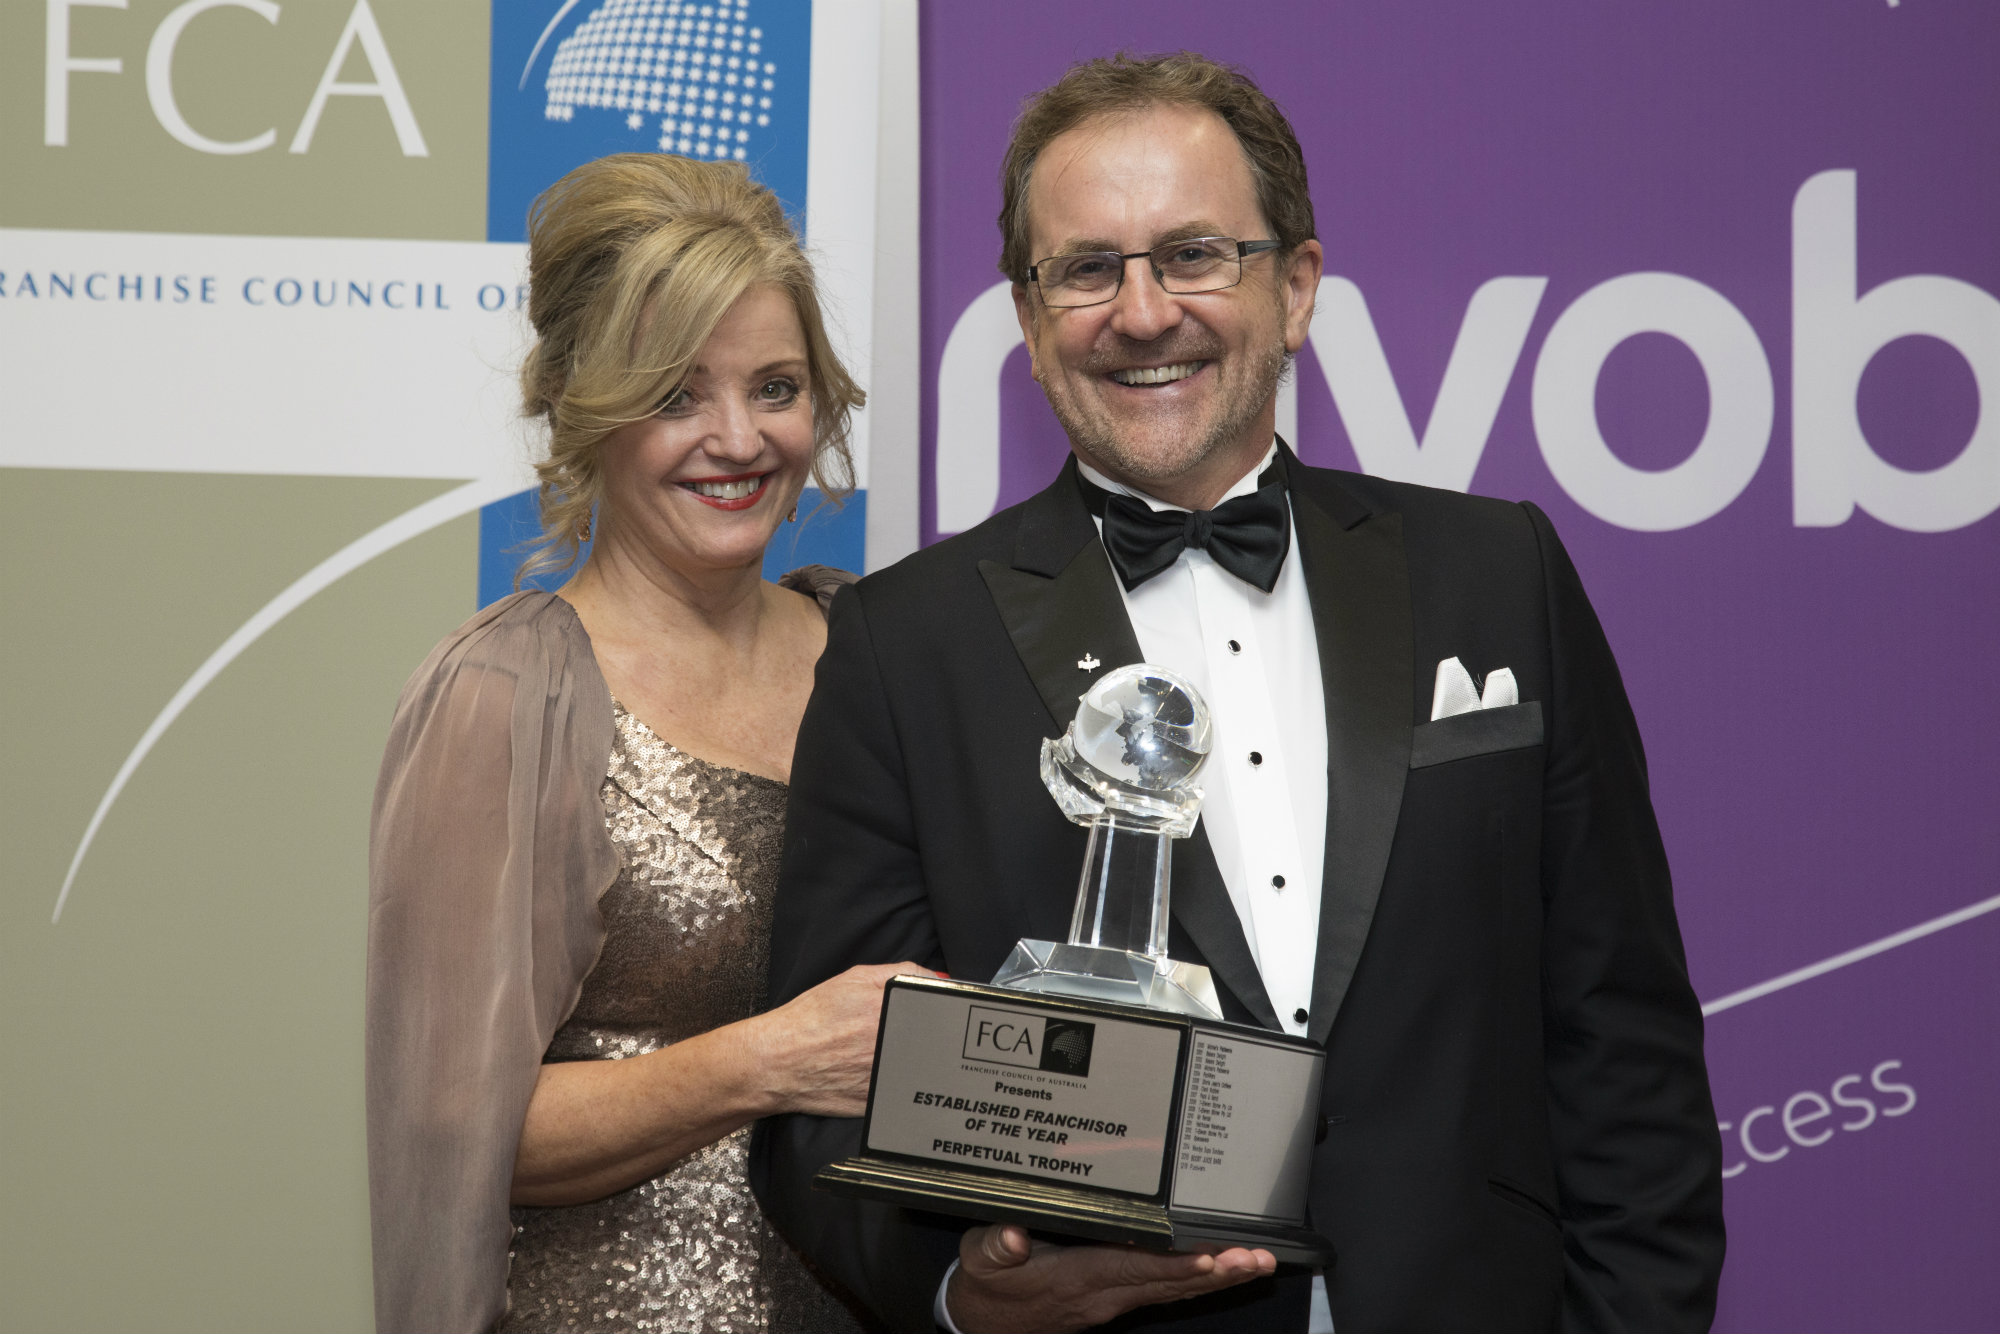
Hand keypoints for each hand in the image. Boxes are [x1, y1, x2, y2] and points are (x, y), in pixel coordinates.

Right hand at [756, 962, 932, 1116]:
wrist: (777, 1061)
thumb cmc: (809, 1020)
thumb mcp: (853, 979)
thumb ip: (899, 973)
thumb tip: (938, 979)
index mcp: (889, 1011)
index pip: (937, 1007)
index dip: (939, 1009)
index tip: (936, 1011)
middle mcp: (892, 1044)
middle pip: (933, 1038)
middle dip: (925, 1034)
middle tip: (894, 1032)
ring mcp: (888, 1076)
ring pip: (922, 1064)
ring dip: (913, 1057)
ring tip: (874, 1051)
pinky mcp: (880, 1102)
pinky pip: (903, 1089)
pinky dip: (898, 1080)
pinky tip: (871, 1071)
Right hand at [945, 1224, 1276, 1332]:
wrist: (984, 1324)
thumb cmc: (986, 1284)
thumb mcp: (978, 1261)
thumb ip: (994, 1247)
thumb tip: (1012, 1236)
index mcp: (1075, 1279)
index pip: (1132, 1270)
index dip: (1172, 1265)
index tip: (1209, 1258)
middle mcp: (1104, 1294)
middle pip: (1168, 1282)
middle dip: (1216, 1272)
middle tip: (1256, 1259)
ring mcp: (1115, 1300)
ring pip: (1175, 1289)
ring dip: (1220, 1277)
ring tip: (1258, 1263)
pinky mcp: (1119, 1298)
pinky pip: (1168, 1289)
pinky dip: (1201, 1279)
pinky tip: (1229, 1269)